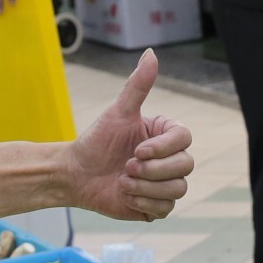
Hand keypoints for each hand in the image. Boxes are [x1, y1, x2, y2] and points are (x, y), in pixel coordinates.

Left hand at [65, 51, 191, 221]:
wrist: (77, 174)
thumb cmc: (96, 141)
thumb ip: (138, 85)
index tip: (137, 150)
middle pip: (186, 166)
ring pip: (178, 189)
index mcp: (165, 135)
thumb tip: (151, 53)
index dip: (163, 148)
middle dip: (152, 170)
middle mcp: (170, 159)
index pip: (185, 139)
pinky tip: (125, 194)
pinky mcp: (156, 206)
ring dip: (146, 186)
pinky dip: (142, 202)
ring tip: (123, 181)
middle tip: (125, 167)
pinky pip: (166, 209)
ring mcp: (165, 184)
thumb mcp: (118, 112)